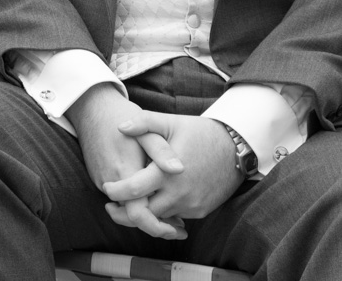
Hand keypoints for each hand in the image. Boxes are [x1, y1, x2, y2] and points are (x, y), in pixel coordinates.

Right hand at [68, 83, 186, 240]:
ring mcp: (101, 179)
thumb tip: (180, 169)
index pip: (139, 214)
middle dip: (157, 225)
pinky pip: (118, 197)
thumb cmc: (120, 115)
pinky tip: (151, 195)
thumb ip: (161, 151)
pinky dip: (135, 201)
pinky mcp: (98, 176)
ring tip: (173, 213)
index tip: (179, 230)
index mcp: (124, 170)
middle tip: (180, 226)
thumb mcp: (146, 129)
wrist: (90, 106)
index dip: (159, 227)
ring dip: (147, 212)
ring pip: (126, 207)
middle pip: (133, 216)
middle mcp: (110, 180)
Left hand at [103, 112, 243, 222]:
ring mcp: (191, 205)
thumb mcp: (170, 122)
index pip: (133, 190)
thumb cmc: (199, 132)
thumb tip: (120, 126)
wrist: (235, 148)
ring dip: (144, 212)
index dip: (115, 191)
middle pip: (143, 213)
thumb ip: (144, 123)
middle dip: (125, 210)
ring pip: (159, 218)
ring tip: (130, 202)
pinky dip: (162, 214)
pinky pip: (175, 217)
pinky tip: (153, 202)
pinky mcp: (200, 212)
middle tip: (111, 205)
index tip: (105, 187)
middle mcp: (179, 194)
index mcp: (167, 172)